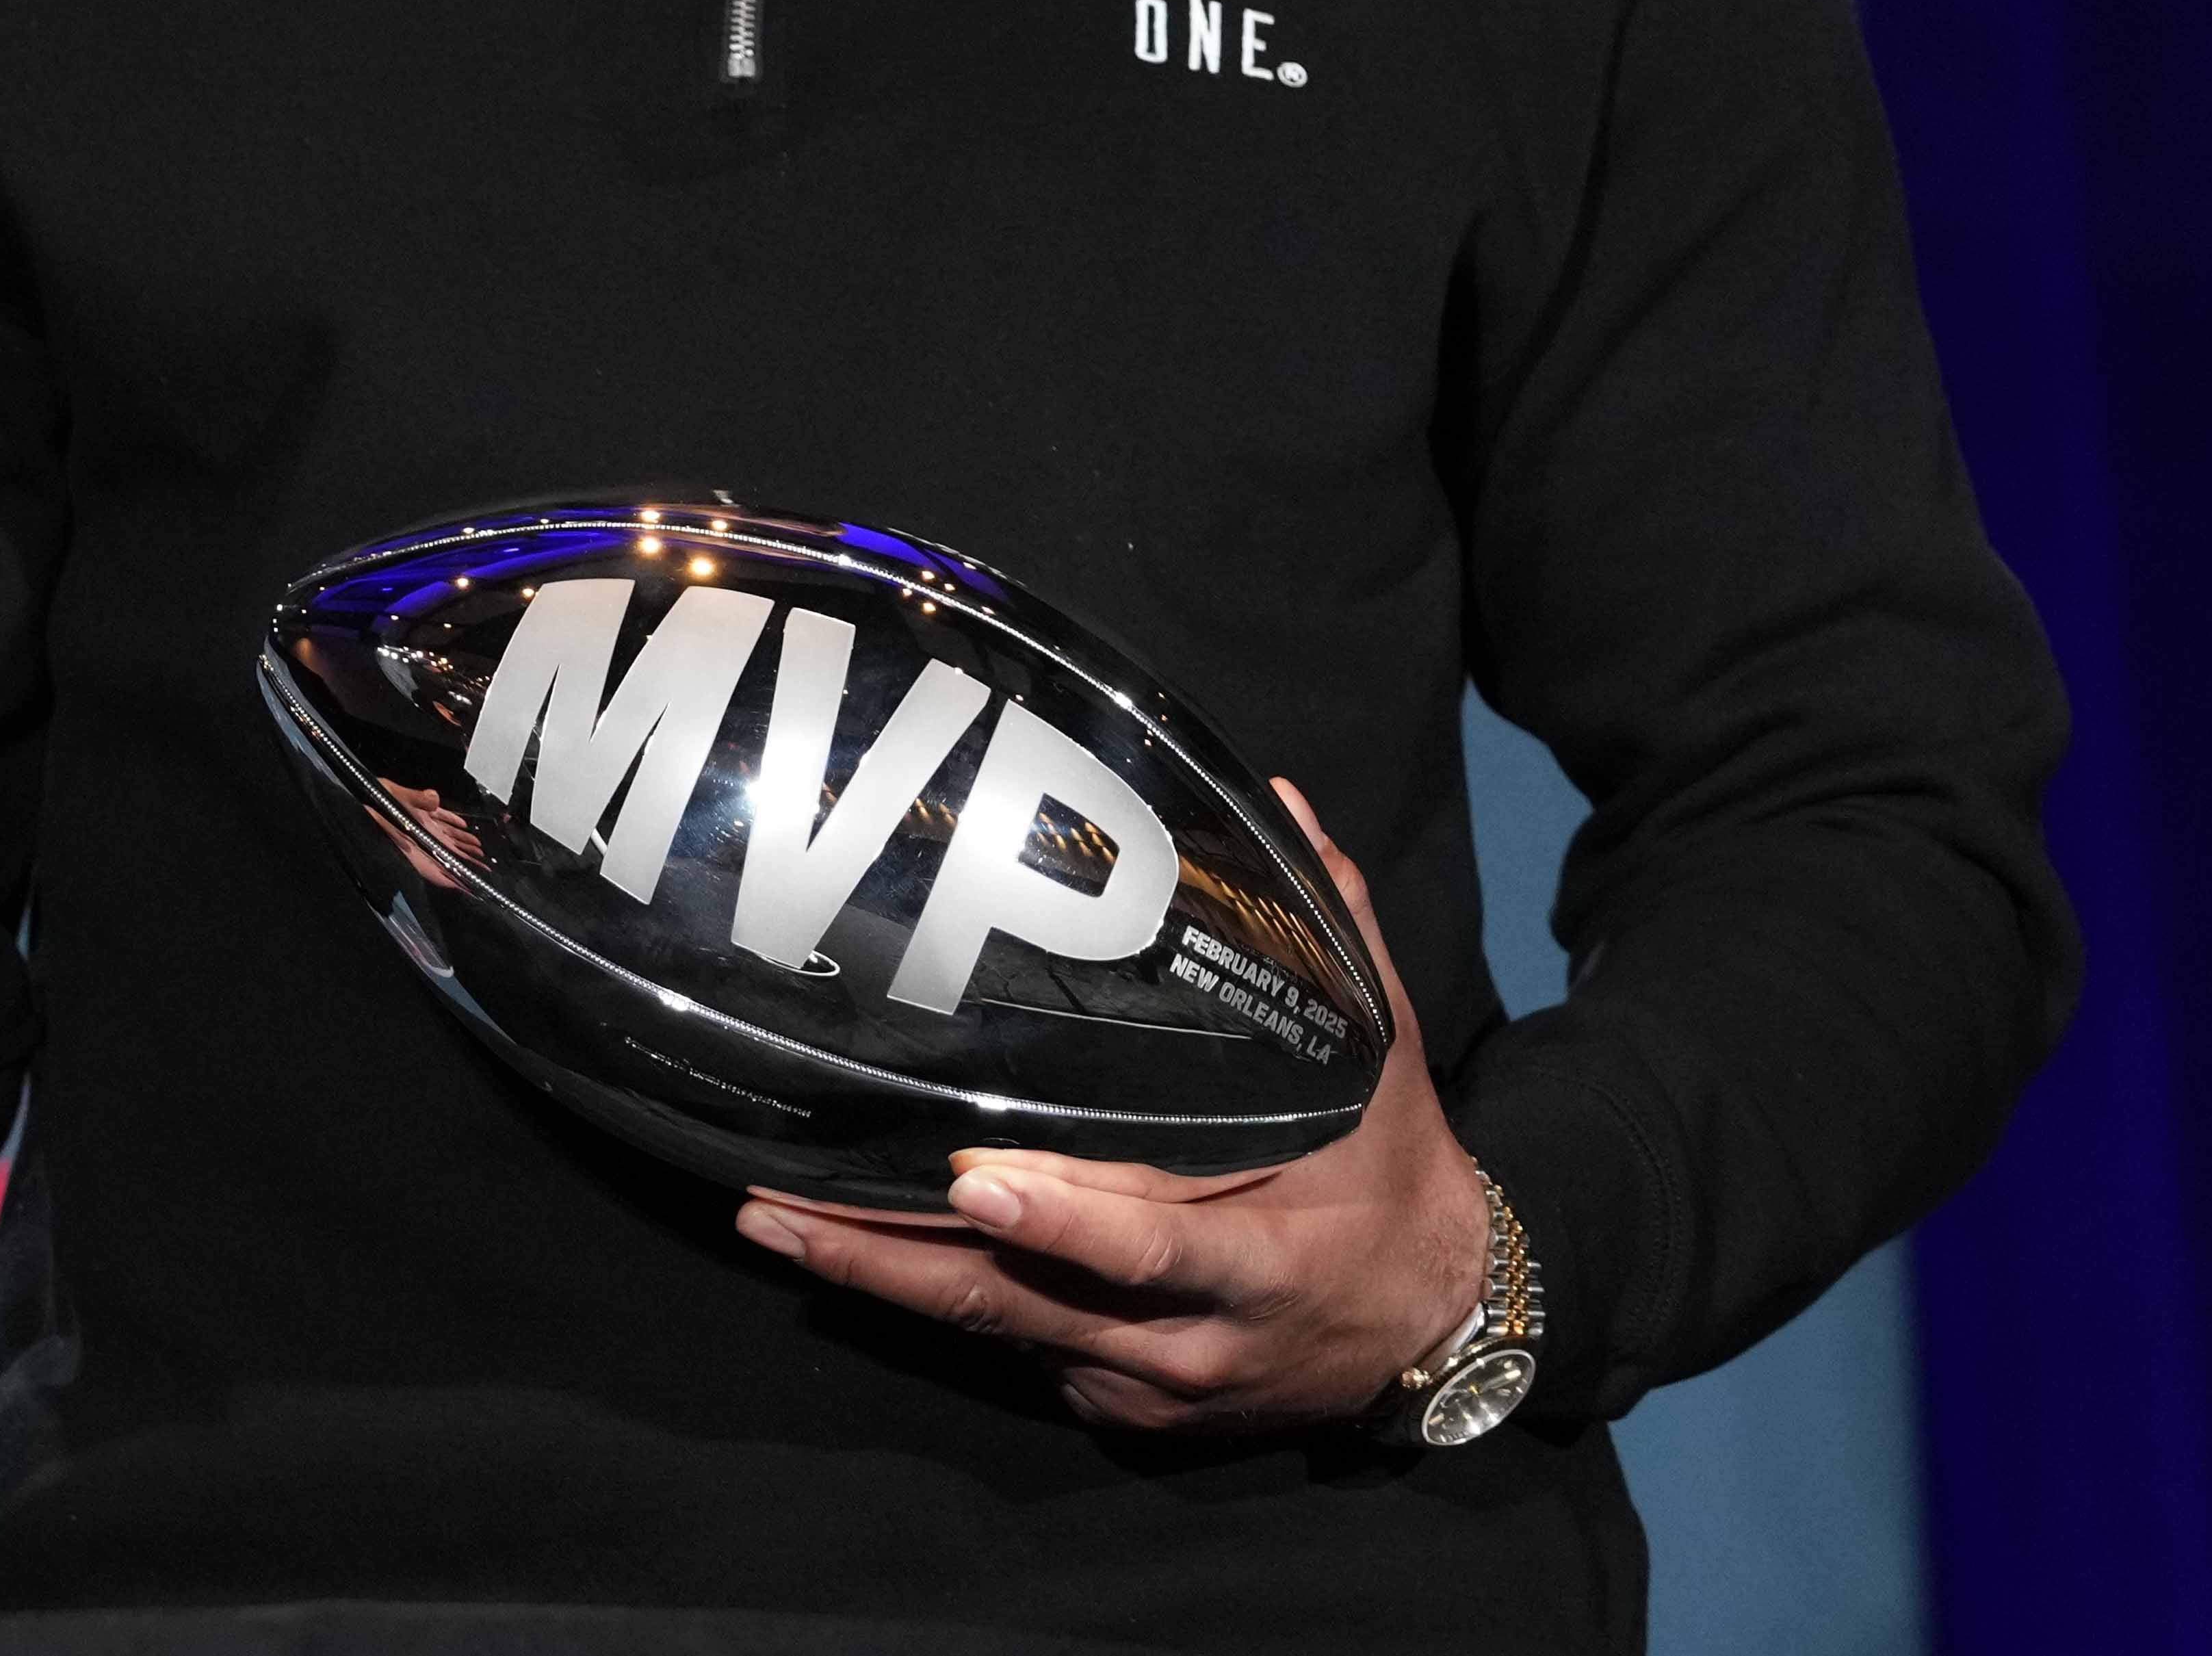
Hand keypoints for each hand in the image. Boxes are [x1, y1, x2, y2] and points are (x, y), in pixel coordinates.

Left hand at [732, 780, 1485, 1434]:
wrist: (1437, 1327)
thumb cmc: (1395, 1175)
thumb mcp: (1384, 1059)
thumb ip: (1333, 935)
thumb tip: (1287, 804)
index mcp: (1261, 1260)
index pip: (1148, 1247)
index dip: (1064, 1222)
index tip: (974, 1179)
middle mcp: (1193, 1337)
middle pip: (1025, 1304)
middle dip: (896, 1258)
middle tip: (781, 1208)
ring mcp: (1148, 1381)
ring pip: (996, 1329)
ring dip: (881, 1277)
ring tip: (774, 1222)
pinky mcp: (1122, 1407)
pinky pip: (1020, 1349)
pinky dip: (942, 1300)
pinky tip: (852, 1249)